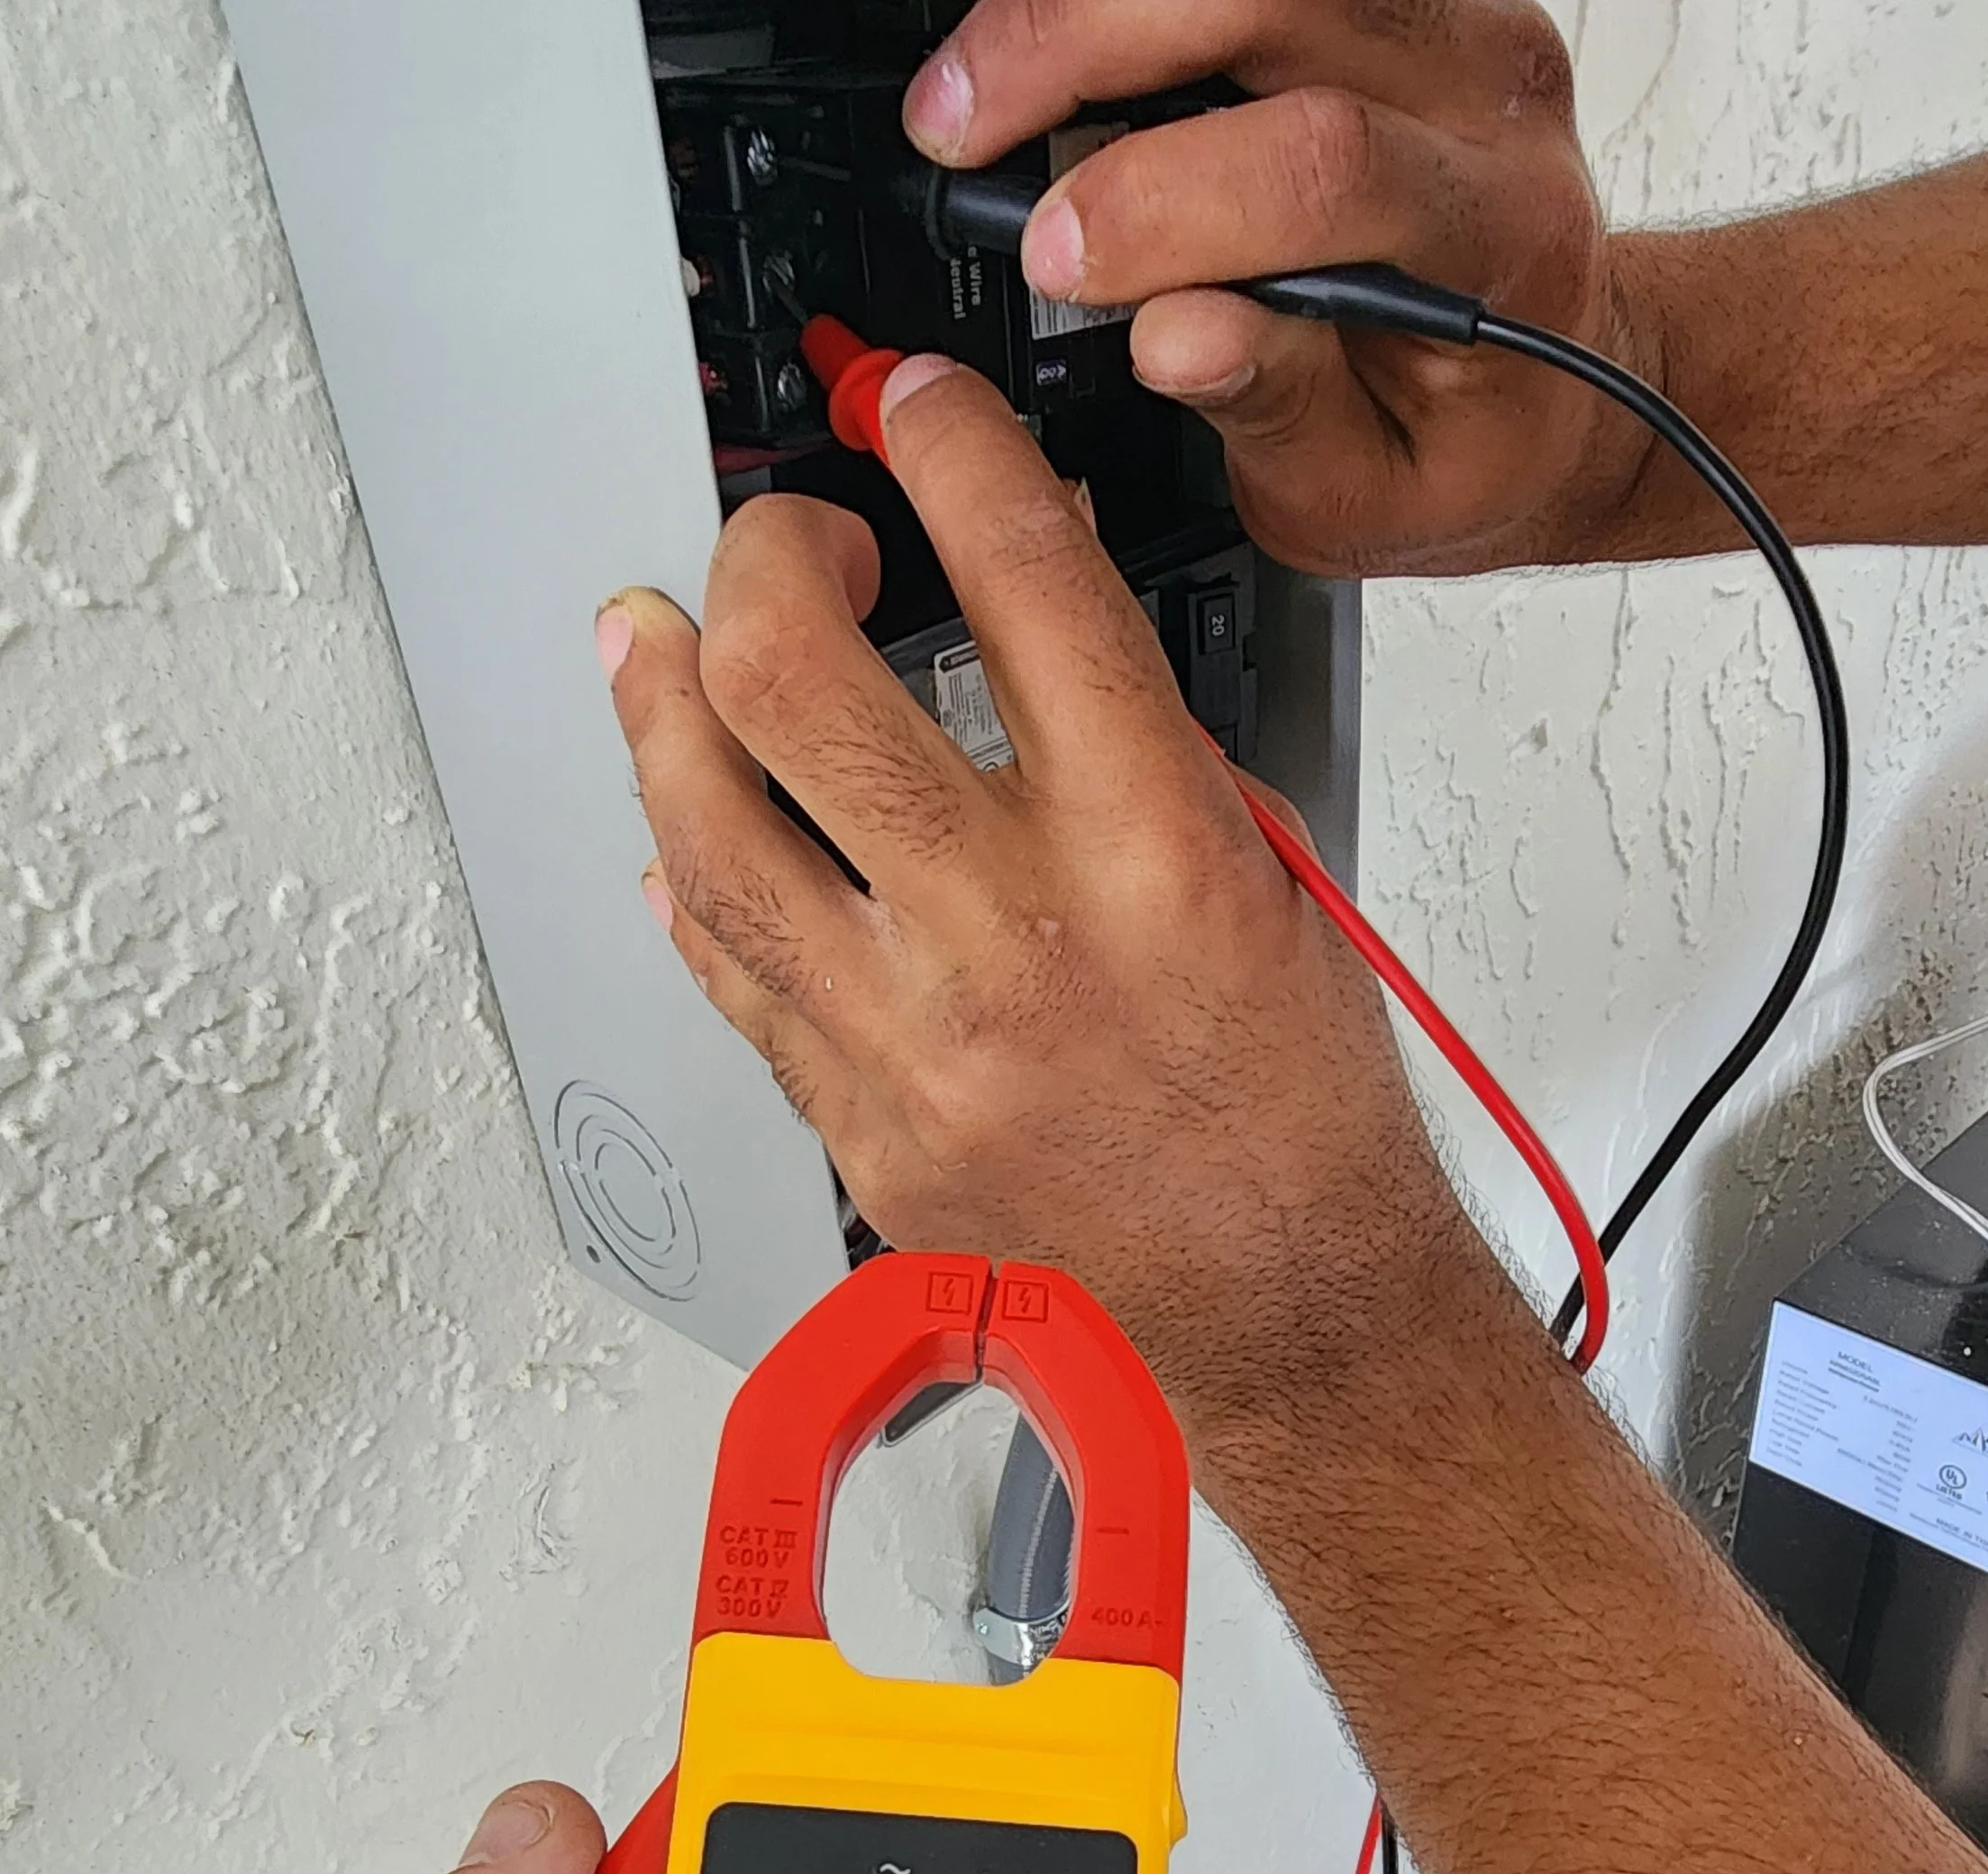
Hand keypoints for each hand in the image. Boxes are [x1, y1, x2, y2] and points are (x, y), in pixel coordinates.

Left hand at [602, 362, 1477, 1447]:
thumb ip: (1132, 744)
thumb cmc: (1296, 1112)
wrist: (1291, 1311)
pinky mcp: (857, 1129)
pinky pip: (727, 973)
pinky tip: (685, 833)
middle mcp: (1016, 938)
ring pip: (705, 826)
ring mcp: (913, 1044)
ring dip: (662, 702)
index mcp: (1153, 851)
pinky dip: (692, 881)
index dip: (944, 452)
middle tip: (785, 549)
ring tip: (658, 645)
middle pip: (795, 680)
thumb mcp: (1263, 877)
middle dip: (763, 560)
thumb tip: (1018, 621)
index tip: (912, 414)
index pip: (1020, 581)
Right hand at [899, 0, 1647, 575]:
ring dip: (1094, 9)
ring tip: (987, 78)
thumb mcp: (1365, 490)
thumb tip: (1172, 335)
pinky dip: (1139, 11)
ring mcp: (1445, 23)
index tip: (1057, 255)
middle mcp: (1484, 99)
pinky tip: (1062, 51)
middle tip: (961, 120)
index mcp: (1495, 239)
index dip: (1166, 199)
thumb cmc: (1461, 447)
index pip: (1327, 168)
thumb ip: (1276, 408)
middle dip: (1084, 44)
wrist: (1554, 390)